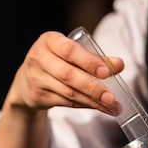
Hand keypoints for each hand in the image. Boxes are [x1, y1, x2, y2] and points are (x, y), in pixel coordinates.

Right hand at [6, 31, 123, 114]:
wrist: (27, 79)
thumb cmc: (56, 61)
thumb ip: (95, 58)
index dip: (89, 61)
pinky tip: (99, 107)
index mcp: (49, 41)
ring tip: (112, 106)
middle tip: (111, 97)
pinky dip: (85, 105)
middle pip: (68, 75)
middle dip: (93, 87)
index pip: (69, 50)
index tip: (107, 72)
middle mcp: (39, 58)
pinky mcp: (38, 96)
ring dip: (93, 101)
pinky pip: (66, 102)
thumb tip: (119, 65)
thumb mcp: (71, 54)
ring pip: (68, 92)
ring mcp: (36, 78)